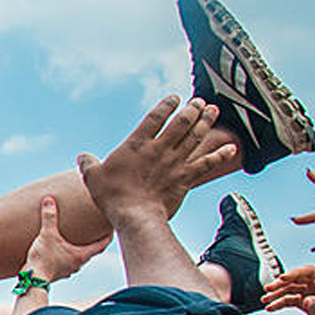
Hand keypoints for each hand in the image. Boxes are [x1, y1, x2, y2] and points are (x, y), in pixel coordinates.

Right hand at [23, 196, 112, 281]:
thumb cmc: (43, 259)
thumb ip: (49, 217)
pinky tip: (61, 252)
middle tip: (96, 232)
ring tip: (78, 241)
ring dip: (80, 250)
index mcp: (81, 255)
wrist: (32, 279)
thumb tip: (49, 200)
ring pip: (80, 258)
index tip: (112, 228)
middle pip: (92, 252)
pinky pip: (67, 263)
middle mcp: (78, 264)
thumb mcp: (47, 235)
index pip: (102, 245)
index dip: (108, 236)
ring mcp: (68, 270)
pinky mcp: (58, 273)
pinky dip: (68, 256)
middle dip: (94, 242)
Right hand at [77, 97, 234, 224]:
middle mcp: (160, 149)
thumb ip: (88, 164)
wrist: (135, 216)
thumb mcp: (93, 177)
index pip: (156, 117)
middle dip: (192, 109)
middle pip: (181, 123)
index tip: (175, 98)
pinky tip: (231, 147)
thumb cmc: (112, 196)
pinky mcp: (186, 178)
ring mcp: (176, 163)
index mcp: (137, 144)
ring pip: (195, 137)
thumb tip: (82, 157)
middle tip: (199, 101)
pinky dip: (220, 155)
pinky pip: (207, 163)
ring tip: (212, 111)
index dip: (167, 105)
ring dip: (206, 122)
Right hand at [261, 264, 314, 314]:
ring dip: (277, 294)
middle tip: (269, 289)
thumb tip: (306, 300)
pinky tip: (271, 307)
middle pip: (296, 279)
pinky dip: (280, 303)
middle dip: (281, 284)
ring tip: (265, 300)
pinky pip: (289, 300)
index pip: (309, 271)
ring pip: (290, 289)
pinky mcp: (305, 301)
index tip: (282, 278)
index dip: (295, 273)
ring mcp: (310, 292)